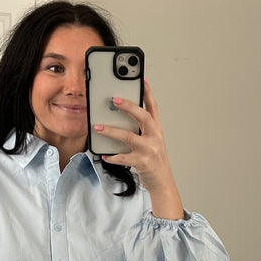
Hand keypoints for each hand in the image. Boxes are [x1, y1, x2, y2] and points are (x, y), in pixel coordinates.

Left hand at [95, 81, 183, 219]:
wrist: (162, 181)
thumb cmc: (153, 159)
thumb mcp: (151, 140)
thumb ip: (140, 128)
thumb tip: (118, 115)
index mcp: (157, 129)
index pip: (153, 106)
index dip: (147, 91)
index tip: (140, 78)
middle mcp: (155, 137)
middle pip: (142, 116)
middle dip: (128, 106)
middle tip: (113, 99)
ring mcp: (149, 150)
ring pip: (129, 137)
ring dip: (111, 131)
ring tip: (98, 127)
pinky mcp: (142, 162)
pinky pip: (123, 158)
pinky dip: (112, 156)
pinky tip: (104, 155)